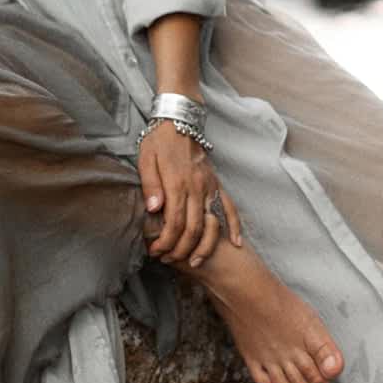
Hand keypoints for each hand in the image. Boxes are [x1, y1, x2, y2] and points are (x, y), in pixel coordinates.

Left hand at [138, 120, 242, 268]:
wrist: (181, 120)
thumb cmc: (159, 141)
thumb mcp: (146, 159)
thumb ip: (150, 185)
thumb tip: (153, 210)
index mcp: (177, 183)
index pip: (174, 222)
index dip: (166, 242)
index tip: (156, 252)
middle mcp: (197, 187)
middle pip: (194, 228)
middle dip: (182, 249)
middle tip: (169, 260)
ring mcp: (210, 186)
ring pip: (213, 223)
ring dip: (206, 246)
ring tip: (195, 261)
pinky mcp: (217, 184)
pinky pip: (230, 208)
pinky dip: (234, 227)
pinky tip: (236, 243)